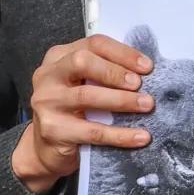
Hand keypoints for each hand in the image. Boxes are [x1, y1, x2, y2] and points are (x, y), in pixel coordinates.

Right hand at [12, 35, 154, 192]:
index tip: (147, 66)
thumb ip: (105, 72)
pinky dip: (120, 134)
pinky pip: (92, 131)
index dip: (123, 53)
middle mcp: (48, 75)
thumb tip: (145, 71)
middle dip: (115, 72)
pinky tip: (141, 136)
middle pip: (82, 62)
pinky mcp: (52, 130)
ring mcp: (46, 102)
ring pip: (87, 95)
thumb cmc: (73, 111)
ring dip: (122, 100)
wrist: (47, 150)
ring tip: (146, 105)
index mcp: (59, 57)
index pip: (93, 44)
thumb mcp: (85, 84)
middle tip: (140, 84)